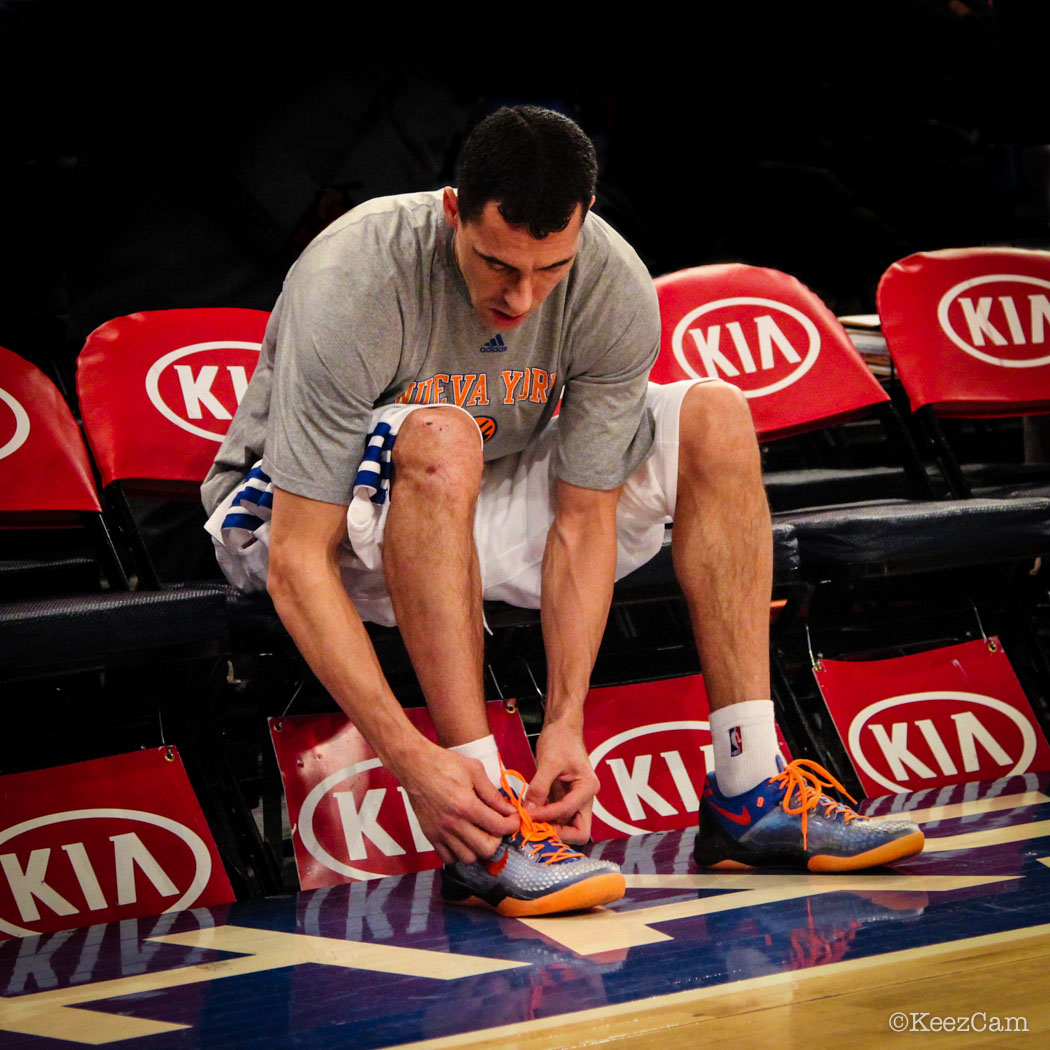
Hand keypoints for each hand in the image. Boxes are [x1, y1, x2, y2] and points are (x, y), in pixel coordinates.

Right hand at [395, 744, 517, 865]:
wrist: (415, 765)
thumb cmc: (446, 764)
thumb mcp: (474, 770)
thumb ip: (492, 794)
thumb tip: (509, 810)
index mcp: (467, 805)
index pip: (498, 827)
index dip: (512, 824)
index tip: (514, 819)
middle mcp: (453, 823)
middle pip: (486, 849)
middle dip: (498, 839)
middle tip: (497, 826)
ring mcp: (440, 832)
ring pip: (468, 858)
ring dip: (479, 849)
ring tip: (480, 833)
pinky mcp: (430, 835)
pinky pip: (448, 858)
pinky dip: (459, 854)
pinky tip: (464, 839)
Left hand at [524, 721, 599, 843]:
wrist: (562, 728)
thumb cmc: (560, 740)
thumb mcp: (549, 762)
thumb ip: (539, 787)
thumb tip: (528, 811)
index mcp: (588, 788)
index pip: (567, 811)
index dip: (546, 816)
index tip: (526, 816)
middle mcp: (585, 799)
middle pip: (579, 832)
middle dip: (558, 834)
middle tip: (535, 830)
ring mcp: (576, 801)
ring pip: (568, 828)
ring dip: (550, 830)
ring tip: (529, 826)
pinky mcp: (564, 800)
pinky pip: (557, 818)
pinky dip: (545, 821)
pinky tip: (530, 818)